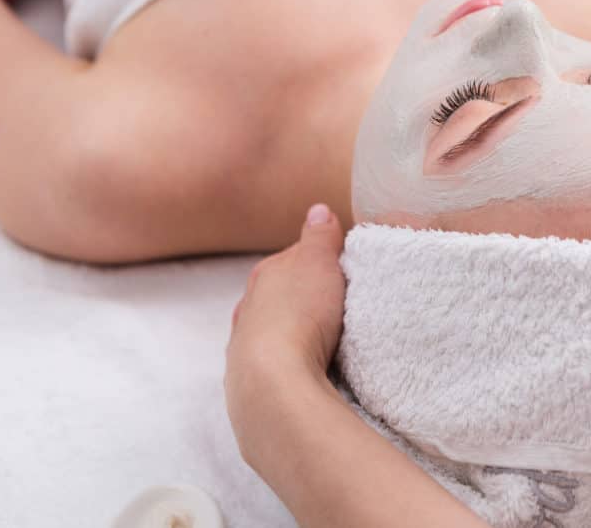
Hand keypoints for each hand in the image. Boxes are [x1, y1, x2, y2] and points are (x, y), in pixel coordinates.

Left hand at [225, 203, 345, 466]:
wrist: (273, 380)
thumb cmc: (299, 316)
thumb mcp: (319, 263)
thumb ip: (320, 236)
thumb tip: (318, 210)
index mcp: (266, 273)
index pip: (294, 257)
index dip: (321, 261)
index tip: (344, 270)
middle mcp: (249, 304)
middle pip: (283, 292)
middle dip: (306, 296)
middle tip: (339, 304)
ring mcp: (246, 342)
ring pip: (275, 326)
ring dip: (296, 329)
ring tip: (325, 339)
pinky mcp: (251, 376)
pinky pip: (274, 357)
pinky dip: (289, 356)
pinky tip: (305, 364)